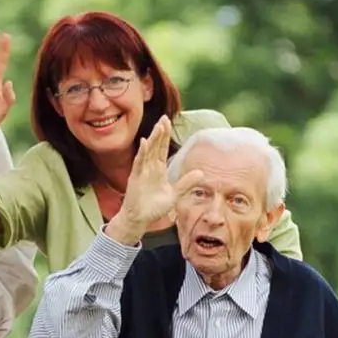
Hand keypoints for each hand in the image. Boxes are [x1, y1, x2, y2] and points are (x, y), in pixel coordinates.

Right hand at [106, 116, 204, 243]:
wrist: (140, 220)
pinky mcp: (135, 178)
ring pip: (148, 151)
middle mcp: (149, 168)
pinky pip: (139, 163)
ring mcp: (142, 172)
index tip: (168, 121)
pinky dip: (142, 153)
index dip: (165, 135)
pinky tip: (145, 142)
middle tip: (164, 117)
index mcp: (158, 170)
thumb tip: (201, 173)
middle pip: (155, 146)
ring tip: (158, 127)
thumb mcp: (174, 194)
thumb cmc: (154, 208)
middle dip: (160, 132)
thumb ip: (186, 183)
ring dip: (153, 139)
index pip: (162, 148)